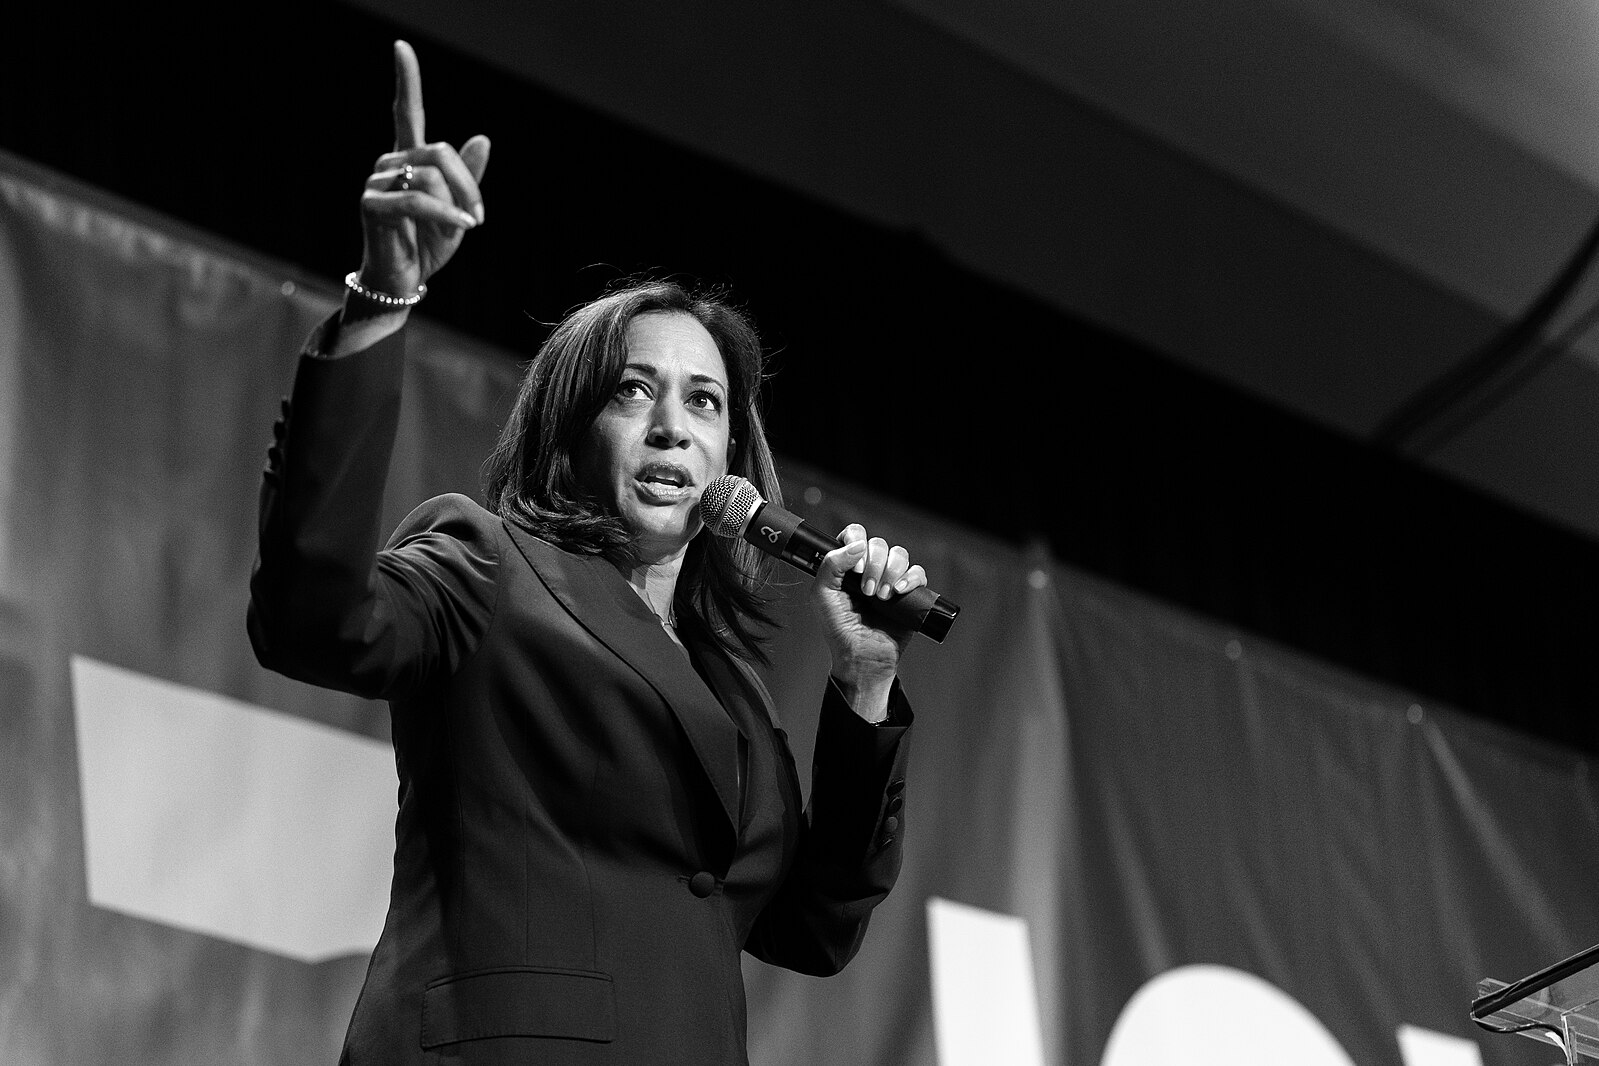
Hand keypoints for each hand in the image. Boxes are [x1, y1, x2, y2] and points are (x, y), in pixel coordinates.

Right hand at [357, 41, 489, 297]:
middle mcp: (389, 163)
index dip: (406, 80)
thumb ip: (468, 176)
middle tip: (479, 216)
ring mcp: (377, 181)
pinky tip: (464, 227)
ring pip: (432, 176)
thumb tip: (482, 137)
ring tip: (462, 229)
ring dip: (456, 206)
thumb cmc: (427, 245)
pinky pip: (418, 200)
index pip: (406, 112)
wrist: (404, 281)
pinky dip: (445, 215)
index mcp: (409, 159)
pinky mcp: (372, 204)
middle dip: (468, 185)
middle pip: (439, 151)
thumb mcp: (458, 209)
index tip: (401, 47)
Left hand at [810, 524, 927, 722]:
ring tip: (881, 597)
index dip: (856, 542)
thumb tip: (856, 545)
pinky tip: (899, 592)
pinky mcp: (909, 593)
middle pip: (879, 544)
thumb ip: (830, 565)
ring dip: (891, 572)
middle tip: (867, 591)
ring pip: (900, 554)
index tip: (855, 569)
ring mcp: (890, 579)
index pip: (855, 535)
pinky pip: (918, 573)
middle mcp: (870, 568)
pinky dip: (910, 578)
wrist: (862, 657)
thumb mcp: (822, 595)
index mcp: (847, 565)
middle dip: (874, 565)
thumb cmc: (839, 629)